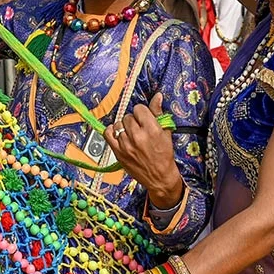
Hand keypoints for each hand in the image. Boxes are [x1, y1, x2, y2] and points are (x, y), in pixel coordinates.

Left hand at [104, 92, 183, 207]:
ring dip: (124, 126)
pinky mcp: (118, 153)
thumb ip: (159, 113)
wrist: (159, 177)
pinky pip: (108, 134)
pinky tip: (119, 134)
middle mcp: (138, 136)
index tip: (144, 118)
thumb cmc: (164, 155)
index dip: (142, 112)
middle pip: (128, 116)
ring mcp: (126, 145)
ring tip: (130, 133)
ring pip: (118, 124)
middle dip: (134, 120)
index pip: (139, 109)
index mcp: (152, 130)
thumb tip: (157, 96)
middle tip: (139, 128)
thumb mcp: (165, 132)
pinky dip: (112, 131)